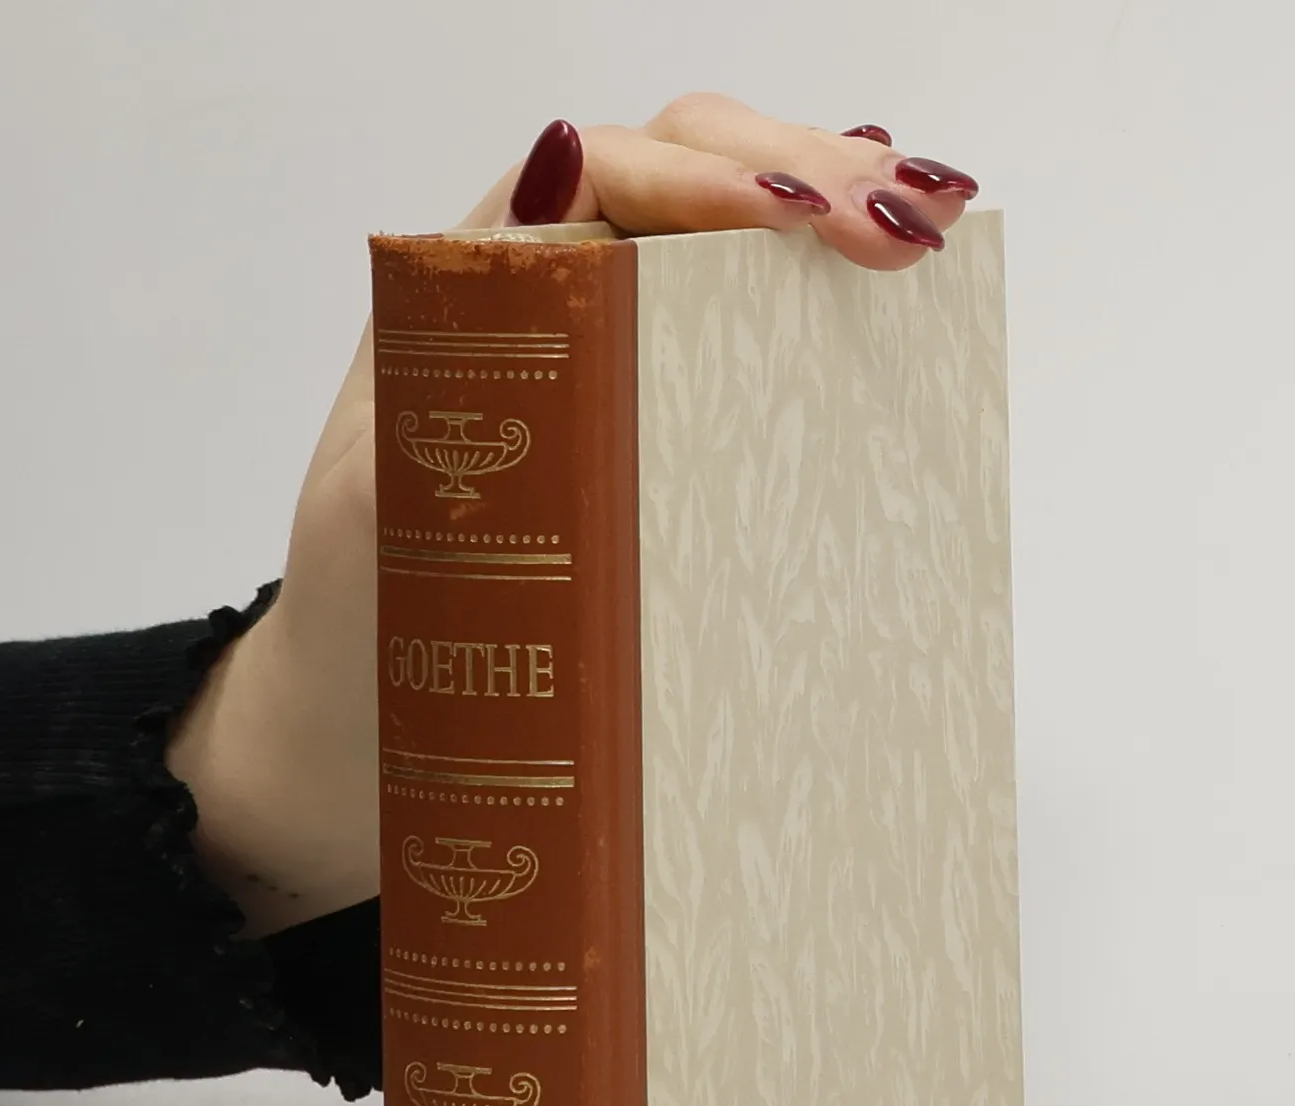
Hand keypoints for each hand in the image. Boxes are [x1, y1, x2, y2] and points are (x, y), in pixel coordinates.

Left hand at [169, 95, 978, 936]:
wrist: (375, 739)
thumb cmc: (366, 636)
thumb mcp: (370, 528)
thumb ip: (426, 423)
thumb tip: (519, 380)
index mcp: (471, 302)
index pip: (598, 179)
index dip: (700, 177)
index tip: (787, 219)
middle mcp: (548, 310)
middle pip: (686, 182)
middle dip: (800, 178)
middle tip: (904, 227)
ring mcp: (615, 372)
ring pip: (731, 252)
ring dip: (833, 216)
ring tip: (928, 228)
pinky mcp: (663, 444)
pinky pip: (752, 351)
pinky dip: (827, 310)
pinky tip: (898, 301)